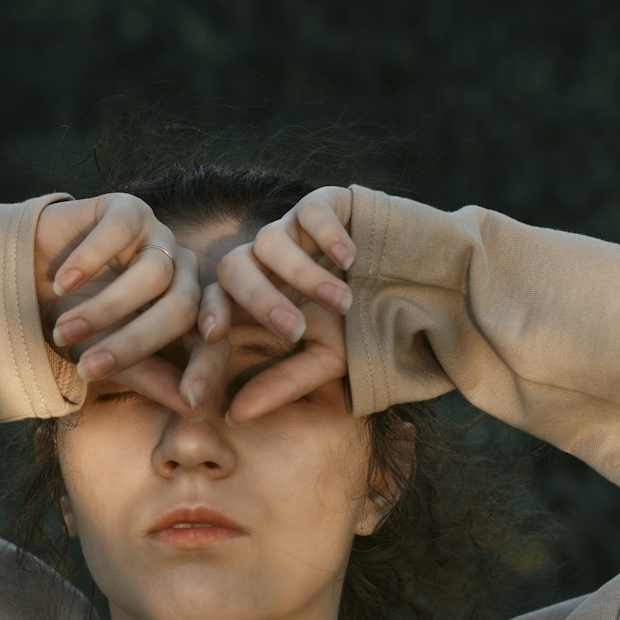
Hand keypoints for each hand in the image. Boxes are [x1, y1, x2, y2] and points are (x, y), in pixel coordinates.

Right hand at [35, 194, 224, 415]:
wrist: (28, 273)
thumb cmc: (76, 320)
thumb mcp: (109, 355)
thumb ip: (150, 377)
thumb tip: (193, 408)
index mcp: (189, 312)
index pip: (214, 340)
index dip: (207, 367)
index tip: (193, 398)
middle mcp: (183, 273)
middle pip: (181, 307)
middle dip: (135, 343)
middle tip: (89, 368)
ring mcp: (159, 237)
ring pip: (153, 274)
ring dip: (104, 308)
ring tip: (63, 331)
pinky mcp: (128, 208)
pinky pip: (120, 232)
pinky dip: (89, 260)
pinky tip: (61, 282)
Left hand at [187, 186, 354, 422]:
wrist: (416, 283)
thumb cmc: (361, 323)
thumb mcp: (325, 359)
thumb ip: (282, 382)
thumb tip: (236, 416)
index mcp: (251, 302)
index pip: (212, 313)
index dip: (204, 339)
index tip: (208, 355)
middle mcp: (262, 264)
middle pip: (231, 270)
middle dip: (259, 300)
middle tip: (294, 330)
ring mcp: (290, 231)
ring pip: (271, 241)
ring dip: (304, 275)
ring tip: (343, 301)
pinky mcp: (322, 203)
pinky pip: (310, 212)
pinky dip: (327, 235)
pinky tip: (350, 259)